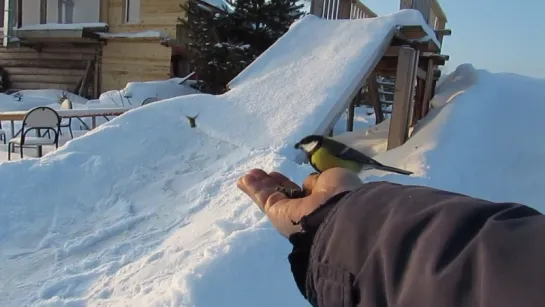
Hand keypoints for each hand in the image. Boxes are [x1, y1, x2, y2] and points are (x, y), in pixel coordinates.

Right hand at [237, 167, 362, 237]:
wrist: (338, 218)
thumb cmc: (341, 195)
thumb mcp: (335, 179)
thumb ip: (318, 182)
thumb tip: (307, 185)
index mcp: (324, 202)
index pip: (308, 194)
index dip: (300, 185)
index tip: (294, 179)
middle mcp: (306, 210)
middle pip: (286, 195)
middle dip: (275, 184)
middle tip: (265, 174)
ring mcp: (290, 213)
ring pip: (272, 196)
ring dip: (260, 184)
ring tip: (249, 174)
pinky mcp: (276, 214)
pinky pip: (264, 198)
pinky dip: (253, 188)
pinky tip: (243, 180)